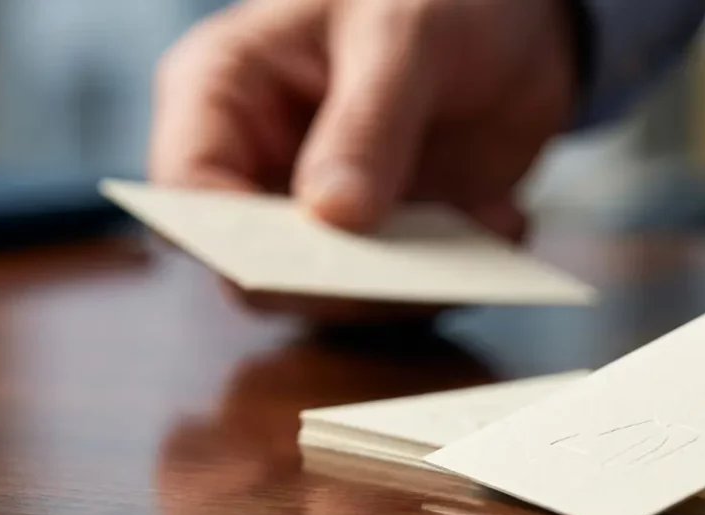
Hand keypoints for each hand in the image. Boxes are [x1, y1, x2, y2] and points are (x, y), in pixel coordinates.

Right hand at [149, 0, 577, 322]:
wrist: (517, 17)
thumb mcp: (402, 35)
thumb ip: (367, 122)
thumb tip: (332, 217)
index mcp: (223, 92)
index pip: (187, 188)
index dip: (230, 238)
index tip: (305, 256)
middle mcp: (261, 164)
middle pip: (256, 265)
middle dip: (333, 284)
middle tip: (408, 273)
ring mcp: (323, 213)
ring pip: (333, 297)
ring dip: (411, 286)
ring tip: (486, 222)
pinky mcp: (386, 241)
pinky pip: (406, 293)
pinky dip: (457, 276)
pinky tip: (505, 217)